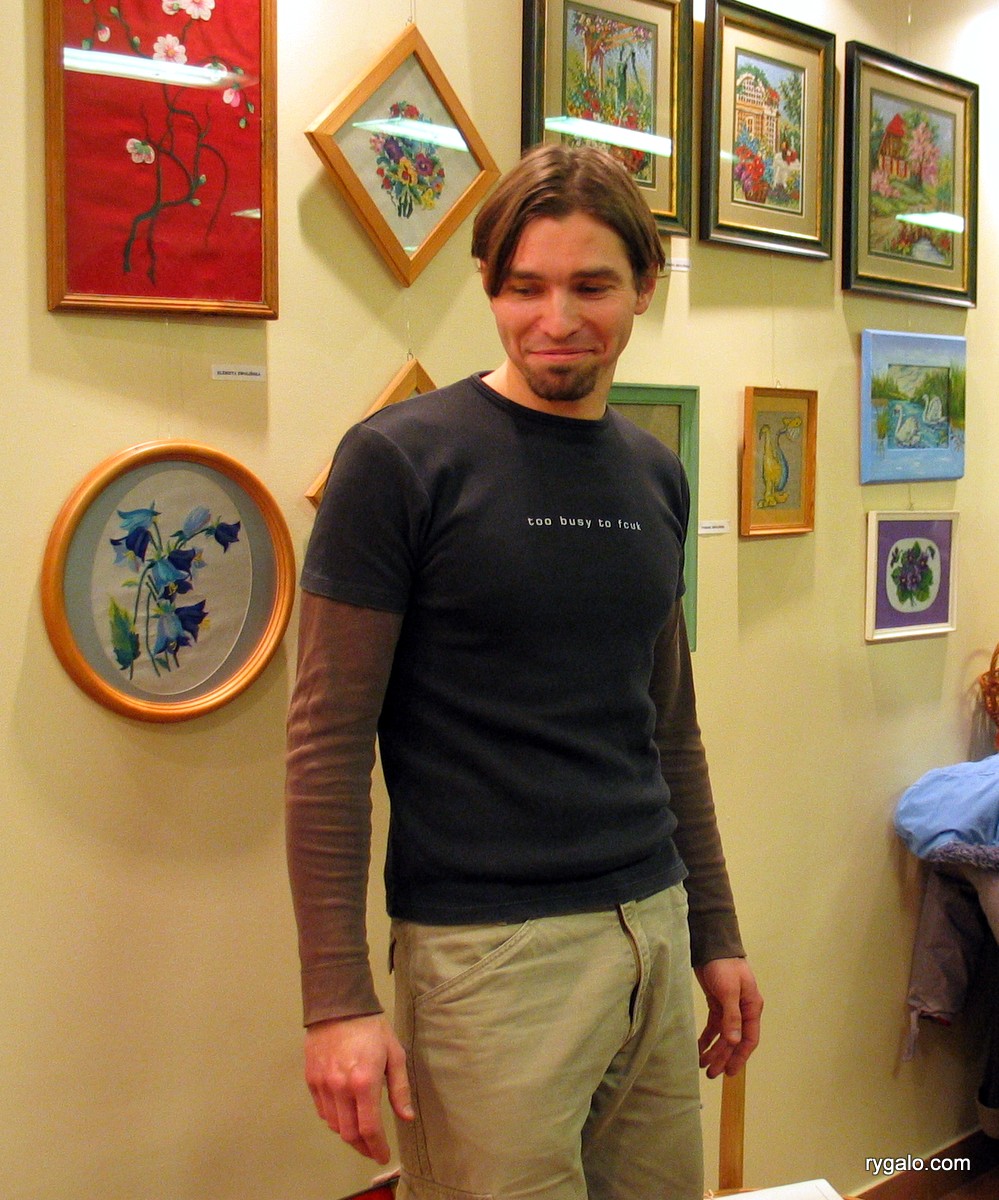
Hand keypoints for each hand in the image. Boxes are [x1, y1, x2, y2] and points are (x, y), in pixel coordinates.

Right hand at [304, 1014, 412, 1163]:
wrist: (338, 1004)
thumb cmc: (370, 1027)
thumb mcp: (394, 1054)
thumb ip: (400, 1088)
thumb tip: (406, 1116)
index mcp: (364, 1082)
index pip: (369, 1128)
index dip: (377, 1147)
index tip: (383, 1155)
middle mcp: (340, 1088)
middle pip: (349, 1133)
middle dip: (362, 1146)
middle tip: (373, 1148)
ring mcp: (323, 1085)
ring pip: (334, 1125)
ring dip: (348, 1133)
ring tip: (360, 1132)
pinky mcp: (311, 1079)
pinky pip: (322, 1110)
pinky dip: (334, 1118)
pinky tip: (344, 1114)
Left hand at [693, 957, 762, 1078]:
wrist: (712, 945)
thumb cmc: (724, 965)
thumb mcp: (729, 990)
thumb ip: (732, 1016)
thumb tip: (734, 1042)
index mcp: (751, 1007)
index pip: (749, 1038)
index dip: (740, 1057)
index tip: (729, 1072)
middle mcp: (743, 1010)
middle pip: (734, 1040)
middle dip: (724, 1057)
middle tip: (712, 1074)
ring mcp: (730, 1008)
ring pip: (723, 1035)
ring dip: (715, 1050)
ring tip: (703, 1065)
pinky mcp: (717, 1003)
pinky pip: (714, 1026)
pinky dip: (707, 1037)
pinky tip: (699, 1048)